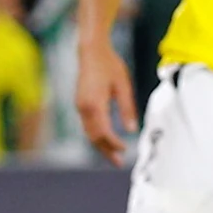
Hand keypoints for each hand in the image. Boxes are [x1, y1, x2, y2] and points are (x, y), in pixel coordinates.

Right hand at [75, 40, 137, 164]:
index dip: (114, 144)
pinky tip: (106, 139)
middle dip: (106, 150)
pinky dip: (96, 135)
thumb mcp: (123, 85)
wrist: (90, 50)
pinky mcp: (80, 104)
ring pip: (89, 132)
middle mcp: (83, 107)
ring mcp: (80, 106)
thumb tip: (132, 129)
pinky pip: (87, 125)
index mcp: (94, 103)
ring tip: (113, 155)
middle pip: (94, 137)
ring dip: (100, 145)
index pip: (103, 132)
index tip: (125, 149)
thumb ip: (127, 108)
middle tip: (118, 162)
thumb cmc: (109, 65)